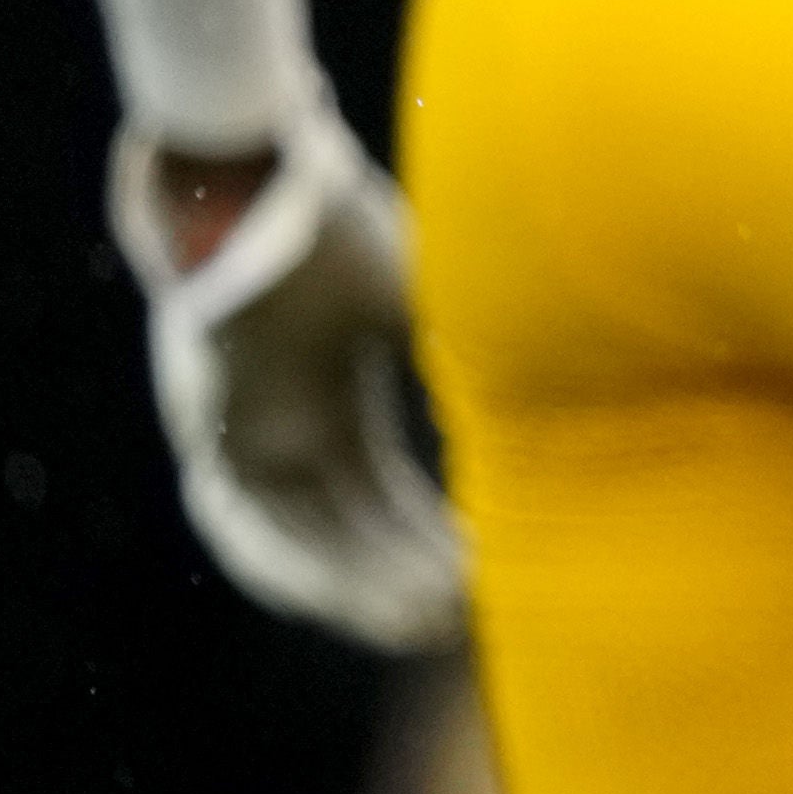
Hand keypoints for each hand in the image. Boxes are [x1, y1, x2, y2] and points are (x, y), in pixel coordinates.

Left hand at [103, 113, 462, 651]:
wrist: (251, 169)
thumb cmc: (341, 216)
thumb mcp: (428, 293)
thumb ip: (477, 348)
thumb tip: (590, 370)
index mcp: (331, 392)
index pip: (385, 495)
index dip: (436, 540)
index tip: (494, 574)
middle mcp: (280, 424)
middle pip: (347, 526)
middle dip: (409, 578)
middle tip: (475, 621)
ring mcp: (234, 428)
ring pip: (298, 537)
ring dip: (358, 588)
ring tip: (425, 624)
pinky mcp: (203, 424)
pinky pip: (247, 522)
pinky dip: (303, 566)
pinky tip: (351, 602)